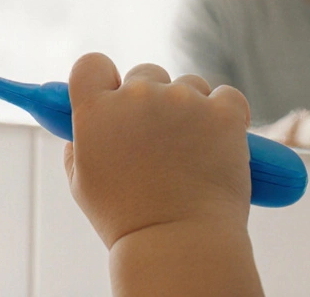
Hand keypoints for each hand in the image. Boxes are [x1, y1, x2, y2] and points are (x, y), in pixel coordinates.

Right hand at [63, 53, 251, 248]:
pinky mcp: (223, 112)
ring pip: (189, 85)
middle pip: (145, 74)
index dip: (105, 79)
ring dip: (192, 108)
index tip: (115, 95)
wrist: (178, 245)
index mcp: (96, 110)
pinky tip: (221, 142)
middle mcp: (137, 96)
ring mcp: (182, 101)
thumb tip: (88, 129)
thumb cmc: (129, 221)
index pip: (91, 64)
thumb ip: (82, 147)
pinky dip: (227, 115)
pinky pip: (227, 97)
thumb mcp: (84, 185)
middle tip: (162, 140)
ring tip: (194, 152)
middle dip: (153, 100)